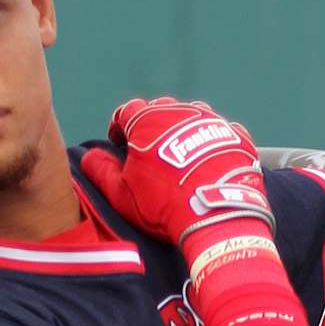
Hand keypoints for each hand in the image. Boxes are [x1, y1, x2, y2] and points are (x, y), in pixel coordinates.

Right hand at [80, 98, 276, 264]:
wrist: (216, 215)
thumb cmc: (163, 206)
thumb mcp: (122, 194)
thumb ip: (101, 171)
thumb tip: (89, 156)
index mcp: (146, 121)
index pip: (126, 112)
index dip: (119, 126)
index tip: (119, 142)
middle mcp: (179, 112)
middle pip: (159, 110)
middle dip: (151, 126)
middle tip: (150, 151)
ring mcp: (211, 121)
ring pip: (192, 115)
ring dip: (183, 129)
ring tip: (181, 155)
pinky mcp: (235, 135)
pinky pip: (221, 130)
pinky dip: (213, 142)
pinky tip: (210, 160)